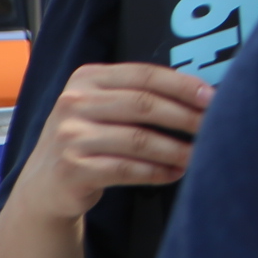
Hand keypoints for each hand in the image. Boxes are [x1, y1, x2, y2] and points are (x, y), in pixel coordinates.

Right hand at [0, 64, 210, 256]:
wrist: (44, 183)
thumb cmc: (86, 137)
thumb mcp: (101, 105)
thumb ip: (137, 93)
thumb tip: (200, 93)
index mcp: (87, 78)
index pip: (145, 74)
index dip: (183, 85)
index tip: (211, 97)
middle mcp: (74, 103)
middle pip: (144, 105)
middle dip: (186, 116)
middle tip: (213, 126)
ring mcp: (70, 137)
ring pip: (139, 140)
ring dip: (176, 149)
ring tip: (198, 155)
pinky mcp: (71, 169)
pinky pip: (127, 169)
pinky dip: (156, 172)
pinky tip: (174, 173)